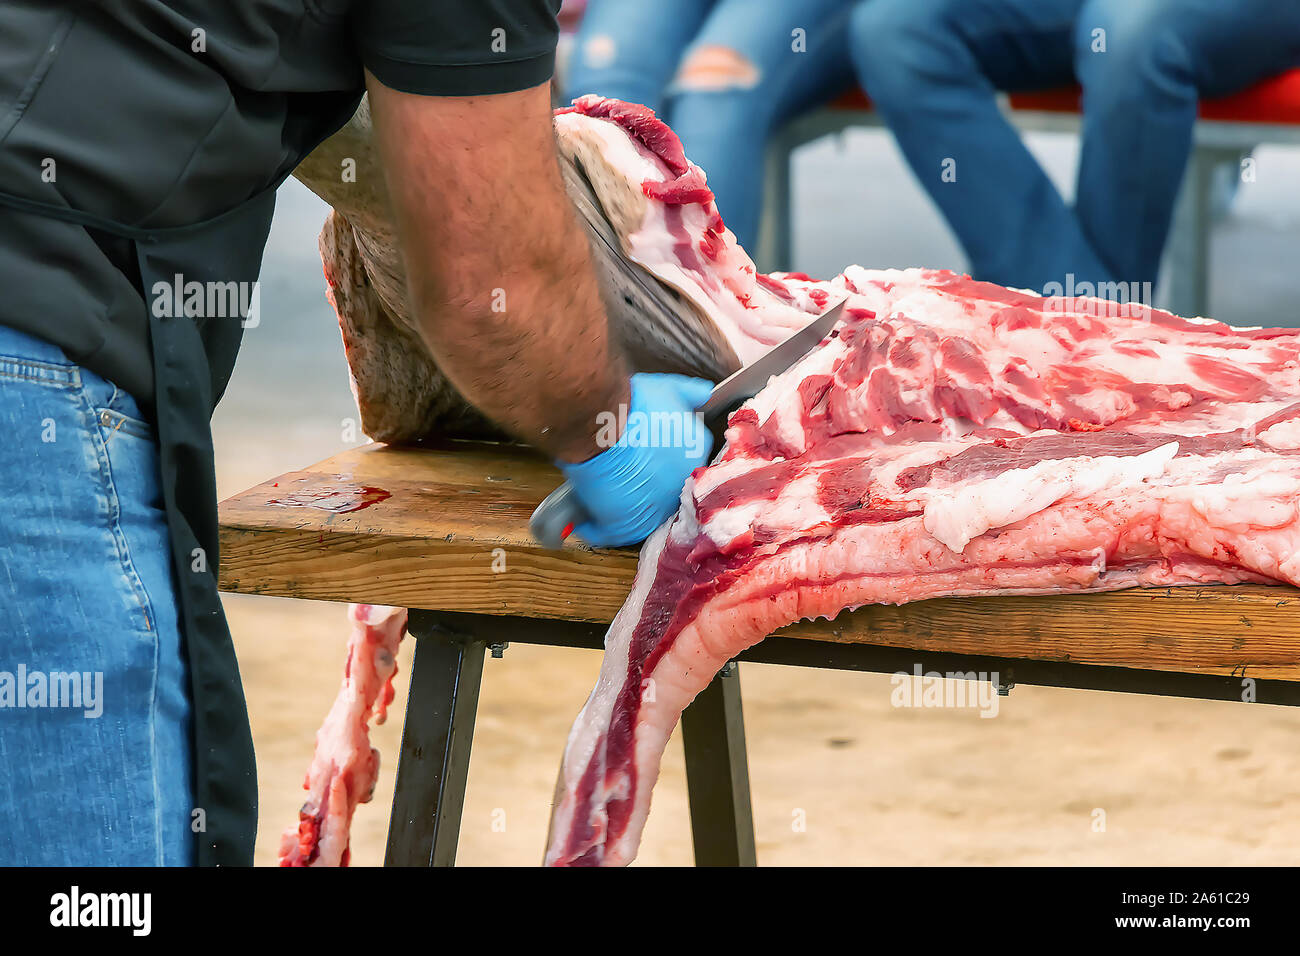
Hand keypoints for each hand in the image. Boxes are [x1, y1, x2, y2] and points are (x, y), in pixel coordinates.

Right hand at [560, 373, 714, 546]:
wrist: (606, 425)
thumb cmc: (634, 405)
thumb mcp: (669, 389)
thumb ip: (690, 392)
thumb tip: (705, 394)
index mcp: (695, 457)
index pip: (681, 466)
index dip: (660, 463)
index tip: (644, 460)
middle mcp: (681, 488)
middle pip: (662, 494)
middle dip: (645, 490)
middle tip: (621, 479)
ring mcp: (654, 511)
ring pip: (638, 517)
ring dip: (622, 511)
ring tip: (602, 501)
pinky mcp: (624, 525)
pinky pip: (609, 533)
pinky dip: (595, 529)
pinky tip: (584, 521)